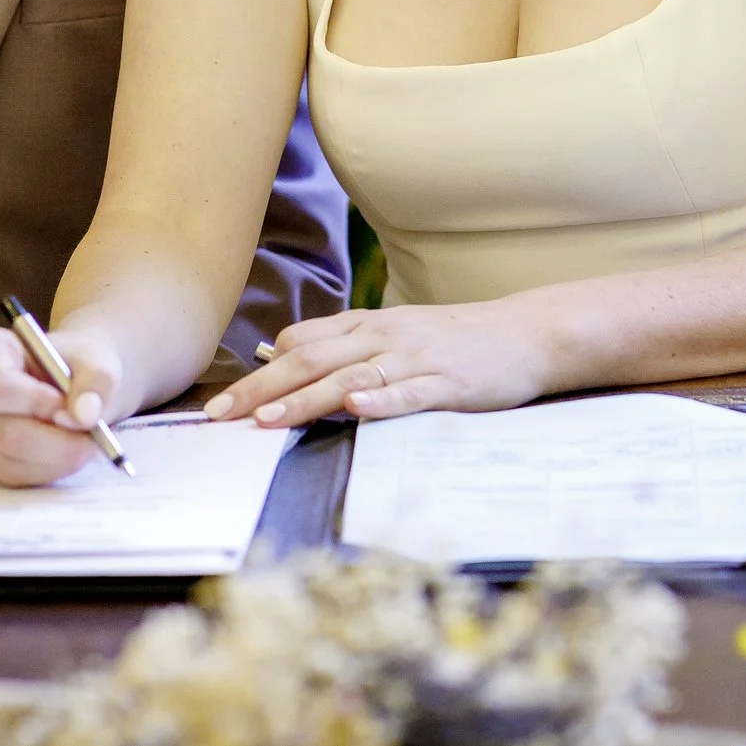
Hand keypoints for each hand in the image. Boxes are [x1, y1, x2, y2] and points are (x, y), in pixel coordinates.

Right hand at [0, 324, 122, 486]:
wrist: (66, 380)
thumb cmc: (73, 364)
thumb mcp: (95, 362)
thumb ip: (95, 383)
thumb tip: (84, 415)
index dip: (33, 402)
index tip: (68, 407)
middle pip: (2, 430)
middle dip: (54, 441)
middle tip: (92, 440)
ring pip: (5, 460)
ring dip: (53, 461)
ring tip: (84, 446)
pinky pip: (7, 475)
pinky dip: (44, 471)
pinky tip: (65, 456)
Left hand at [202, 303, 547, 427]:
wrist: (525, 334)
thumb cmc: (455, 340)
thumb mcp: (396, 335)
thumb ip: (349, 348)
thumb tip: (291, 362)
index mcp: (368, 325)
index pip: (301, 341)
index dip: (259, 370)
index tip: (224, 399)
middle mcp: (384, 336)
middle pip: (310, 359)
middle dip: (260, 389)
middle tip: (220, 415)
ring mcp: (415, 358)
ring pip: (350, 377)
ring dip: (305, 398)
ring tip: (267, 420)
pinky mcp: (448, 383)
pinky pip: (409, 392)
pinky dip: (380, 401)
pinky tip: (355, 411)